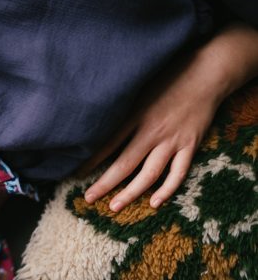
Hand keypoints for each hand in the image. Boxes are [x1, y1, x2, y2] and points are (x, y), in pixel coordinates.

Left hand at [79, 22, 257, 211]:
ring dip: (131, 193)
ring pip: (149, 174)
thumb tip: (95, 122)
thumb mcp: (137, 90)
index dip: (90, 162)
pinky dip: (167, 189)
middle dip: (105, 184)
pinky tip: (155, 203)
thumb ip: (120, 109)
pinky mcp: (191, 145)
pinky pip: (178, 173)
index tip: (75, 174)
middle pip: (124, 164)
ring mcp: (173, 140)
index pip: (107, 145)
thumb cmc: (167, 79)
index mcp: (135, 116)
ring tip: (114, 207)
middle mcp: (152, 131)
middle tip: (89, 198)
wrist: (205, 73)